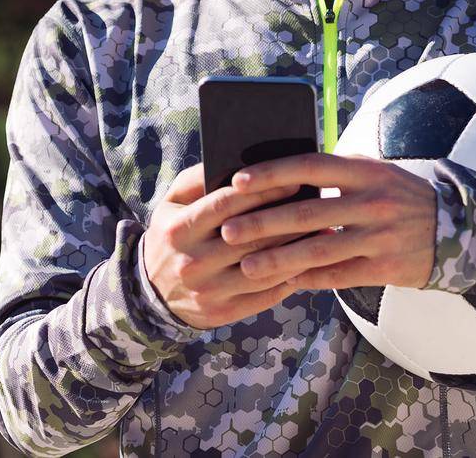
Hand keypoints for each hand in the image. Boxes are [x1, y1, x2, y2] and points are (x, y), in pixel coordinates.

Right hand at [140, 163, 310, 330]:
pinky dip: (289, 278)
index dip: (261, 192)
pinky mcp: (222, 313)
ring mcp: (208, 291)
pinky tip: (309, 262)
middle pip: (250, 238)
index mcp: (179, 229)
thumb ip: (197, 179)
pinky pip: (264, 295)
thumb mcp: (172, 203)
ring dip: (298, 250)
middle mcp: (193, 262)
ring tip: (324, 234)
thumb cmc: (172, 235)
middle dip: (288, 220)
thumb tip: (237, 162)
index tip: (293, 182)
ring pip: (263, 268)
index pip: (226, 205)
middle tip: (320, 206)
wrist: (151, 293)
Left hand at [220, 153, 435, 291]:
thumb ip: (334, 172)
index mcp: (364, 170)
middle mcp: (372, 201)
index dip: (272, 173)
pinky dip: (308, 278)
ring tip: (247, 266)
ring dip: (279, 259)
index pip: (310, 166)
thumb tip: (279, 175)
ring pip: (319, 249)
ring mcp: (379, 236)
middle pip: (308, 212)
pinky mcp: (385, 267)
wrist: (454, 229)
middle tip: (228, 231)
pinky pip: (338, 275)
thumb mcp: (373, 172)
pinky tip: (283, 281)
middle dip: (263, 223)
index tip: (238, 181)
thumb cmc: (398, 196)